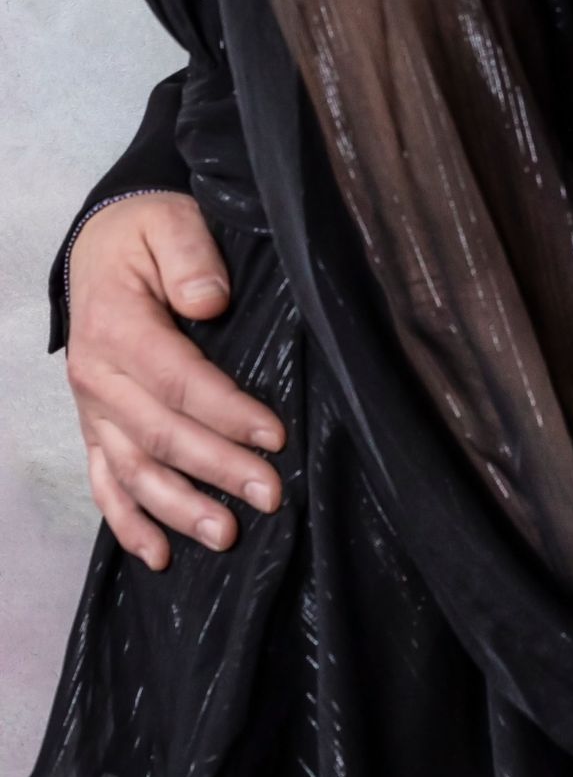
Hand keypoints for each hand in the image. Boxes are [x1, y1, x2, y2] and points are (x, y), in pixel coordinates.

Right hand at [66, 194, 283, 568]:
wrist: (98, 242)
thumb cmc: (144, 233)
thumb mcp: (169, 222)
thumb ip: (190, 258)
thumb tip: (210, 300)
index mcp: (118, 327)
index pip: (177, 381)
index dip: (226, 413)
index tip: (274, 436)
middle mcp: (97, 376)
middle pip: (160, 434)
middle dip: (215, 471)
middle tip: (268, 496)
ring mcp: (93, 408)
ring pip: (132, 469)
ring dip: (177, 509)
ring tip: (225, 536)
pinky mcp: (95, 426)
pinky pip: (103, 481)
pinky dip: (127, 521)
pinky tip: (159, 554)